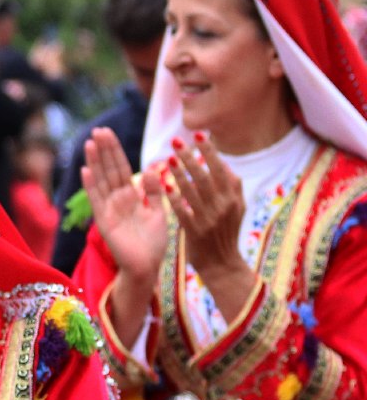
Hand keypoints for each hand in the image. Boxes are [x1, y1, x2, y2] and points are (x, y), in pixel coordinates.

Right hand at [82, 127, 167, 286]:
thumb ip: (155, 191)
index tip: (108, 133)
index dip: (115, 151)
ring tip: (89, 143)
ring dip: (95, 162)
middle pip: (109, 170)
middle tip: (98, 130)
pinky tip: (86, 170)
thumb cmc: (153, 243)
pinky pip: (96, 200)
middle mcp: (117, 200)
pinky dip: (91, 185)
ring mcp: (108, 209)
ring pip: (101, 180)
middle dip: (104, 150)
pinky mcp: (104, 221)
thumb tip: (147, 169)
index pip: (121, 168)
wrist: (147, 267)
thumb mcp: (160, 212)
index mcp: (131, 197)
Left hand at [164, 133, 257, 321]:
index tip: (198, 135)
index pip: (221, 169)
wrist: (222, 265)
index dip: (210, 151)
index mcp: (233, 198)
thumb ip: (232, 186)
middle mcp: (224, 206)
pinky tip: (164, 185)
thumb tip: (222, 162)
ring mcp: (209, 219)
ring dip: (180, 173)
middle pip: (206, 176)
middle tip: (177, 142)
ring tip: (168, 159)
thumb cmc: (225, 233)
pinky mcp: (195, 231)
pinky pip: (182, 210)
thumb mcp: (236, 208)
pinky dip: (173, 197)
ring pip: (193, 191)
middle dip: (192, 157)